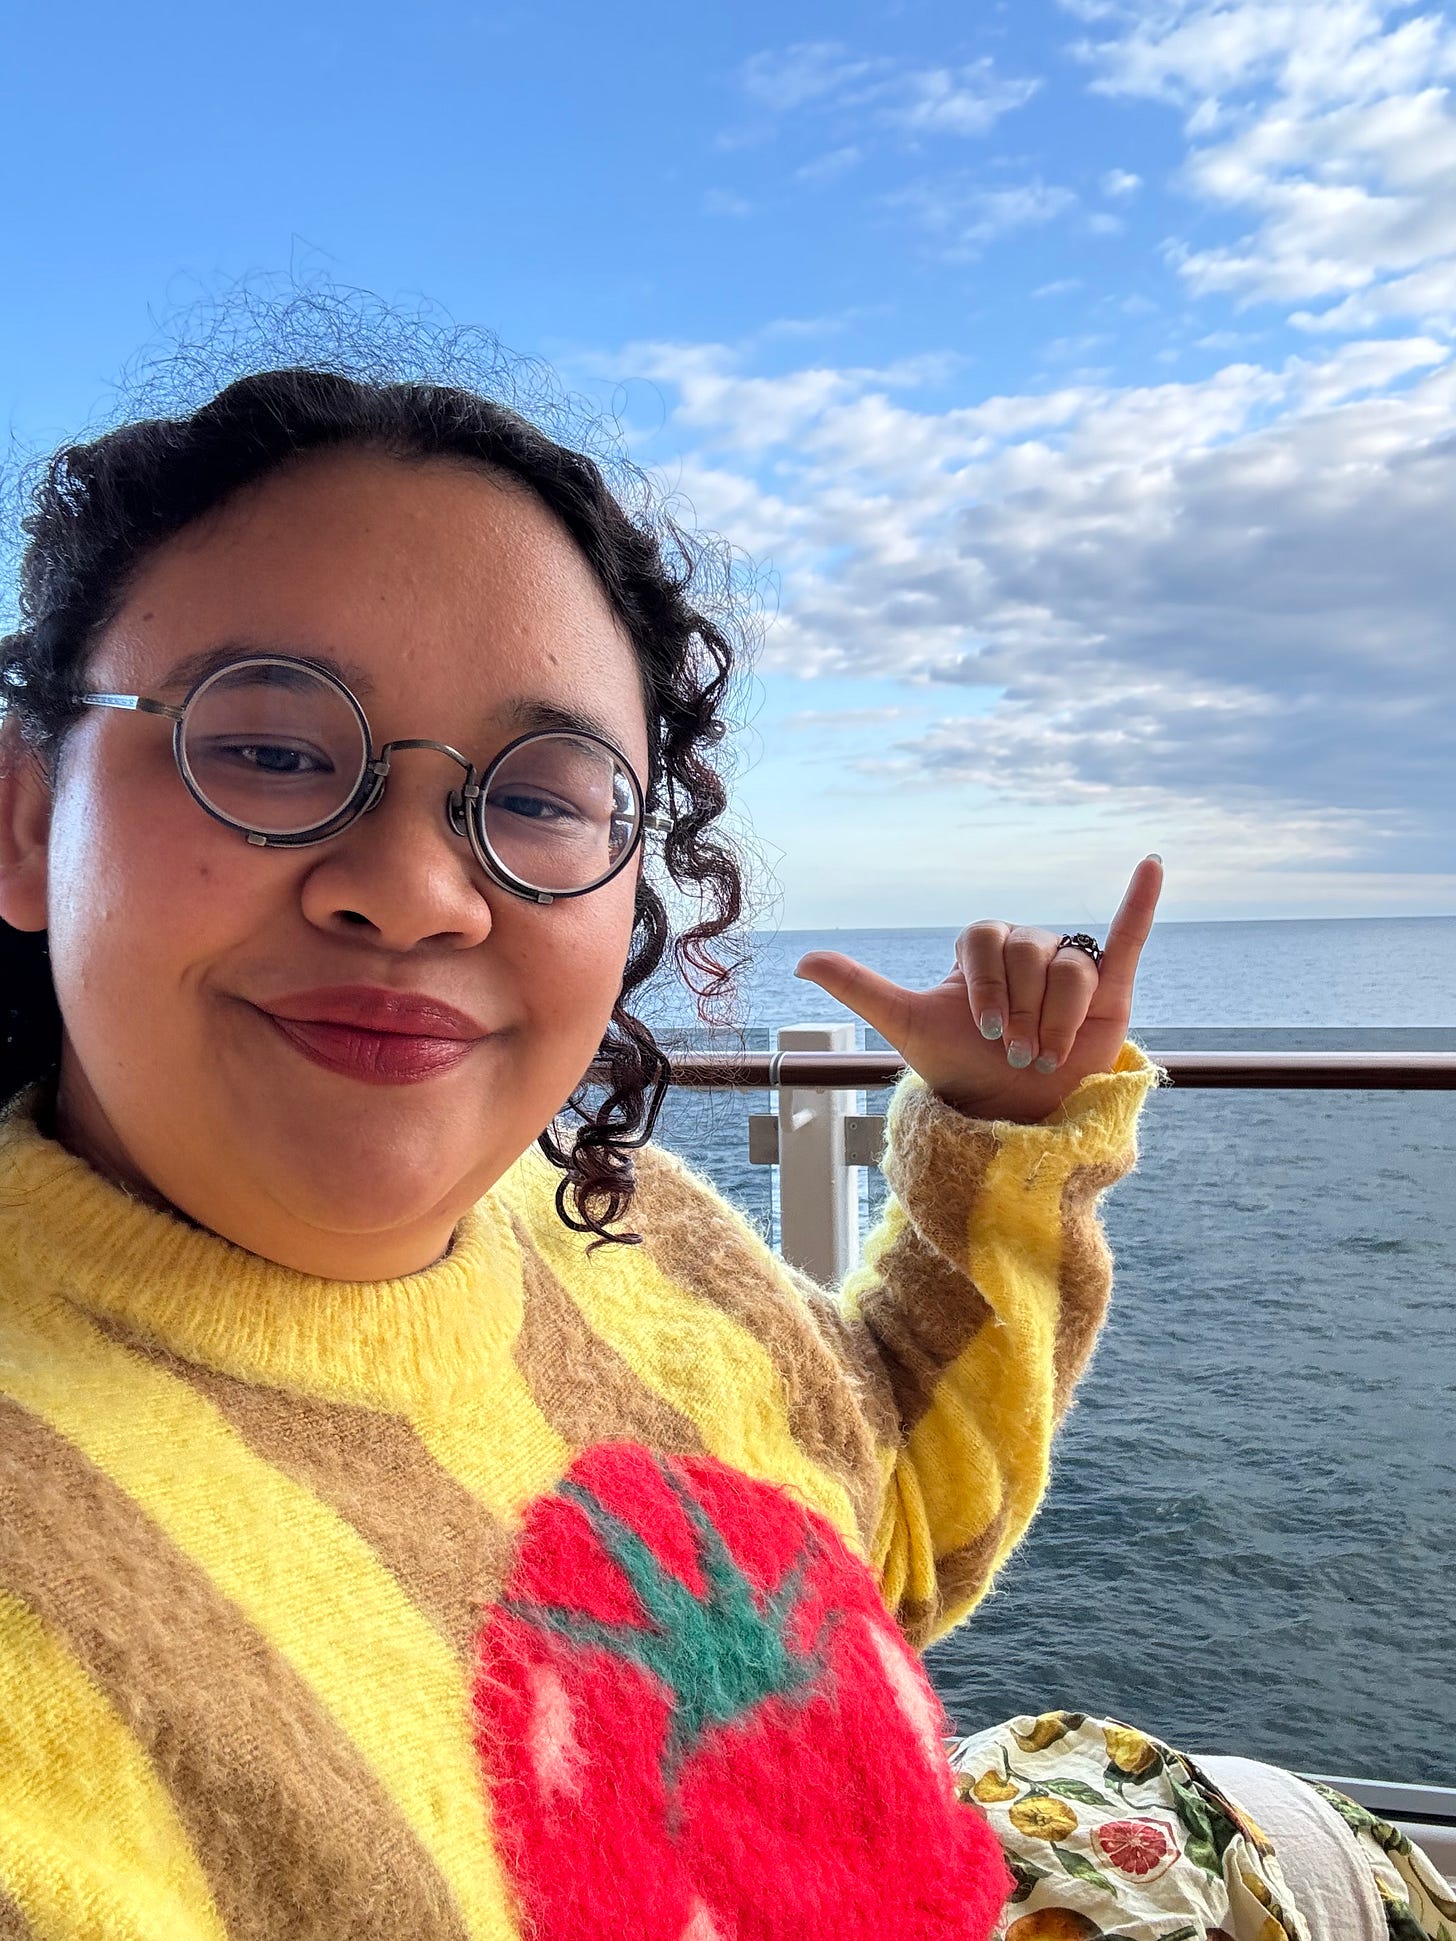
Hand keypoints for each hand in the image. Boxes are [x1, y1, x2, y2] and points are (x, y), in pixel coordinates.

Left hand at [793, 857, 1162, 1123]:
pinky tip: (1152, 865)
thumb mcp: (906, 1023)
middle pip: (1031, 953)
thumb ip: (858, 986)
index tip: (983, 1031)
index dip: (986, 986)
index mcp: (983, 949)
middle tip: (1016, 1052)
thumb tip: (797, 958)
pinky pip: (1126, 934)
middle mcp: (1028, 950)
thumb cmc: (960, 1065)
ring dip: (1058, 1018)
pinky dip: (1141, 901)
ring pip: (1072, 968)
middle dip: (1021, 1011)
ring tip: (1047, 1055)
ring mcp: (1069, 965)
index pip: (987, 940)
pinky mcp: (1111, 984)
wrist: (1010, 1112)